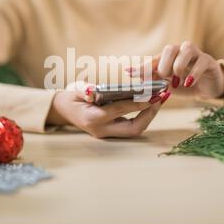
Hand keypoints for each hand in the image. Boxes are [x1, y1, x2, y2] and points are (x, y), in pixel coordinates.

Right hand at [46, 89, 169, 137]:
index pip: (118, 111)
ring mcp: (108, 133)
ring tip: (159, 99)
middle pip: (133, 129)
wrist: (63, 111)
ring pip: (135, 129)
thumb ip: (86, 91)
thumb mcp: (76, 91)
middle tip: (160, 99)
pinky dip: (143, 115)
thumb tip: (94, 90)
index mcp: (92, 119)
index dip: (136, 103)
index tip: (151, 95)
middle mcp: (102, 130)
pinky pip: (132, 126)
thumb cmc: (71, 99)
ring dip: (149, 115)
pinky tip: (150, 103)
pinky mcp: (113, 132)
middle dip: (149, 115)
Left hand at [127, 42, 223, 98]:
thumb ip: (152, 80)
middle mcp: (181, 52)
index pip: (154, 59)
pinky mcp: (209, 61)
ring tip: (176, 82)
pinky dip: (193, 73)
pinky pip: (201, 61)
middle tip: (163, 78)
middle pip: (169, 48)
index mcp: (168, 57)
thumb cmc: (183, 84)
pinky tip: (188, 83)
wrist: (207, 88)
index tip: (130, 74)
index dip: (142, 67)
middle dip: (164, 64)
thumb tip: (133, 76)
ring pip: (186, 49)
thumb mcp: (166, 84)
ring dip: (178, 66)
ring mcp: (196, 54)